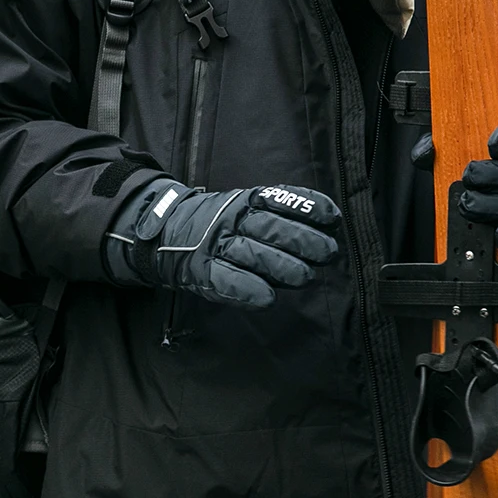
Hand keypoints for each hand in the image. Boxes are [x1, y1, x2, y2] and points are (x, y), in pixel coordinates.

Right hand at [106, 181, 340, 308]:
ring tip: (305, 277)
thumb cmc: (222, 226)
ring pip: (251, 253)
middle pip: (270, 228)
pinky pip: (224, 280)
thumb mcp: (247, 210)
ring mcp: (215, 244)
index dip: (306, 207)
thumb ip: (281, 214)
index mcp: (246, 202)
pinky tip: (267, 298)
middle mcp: (232, 219)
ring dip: (281, 265)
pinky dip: (246, 289)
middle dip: (303, 240)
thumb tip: (329, 223)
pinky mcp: (201, 270)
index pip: (279, 199)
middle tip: (329, 253)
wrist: (165, 234)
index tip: (332, 218)